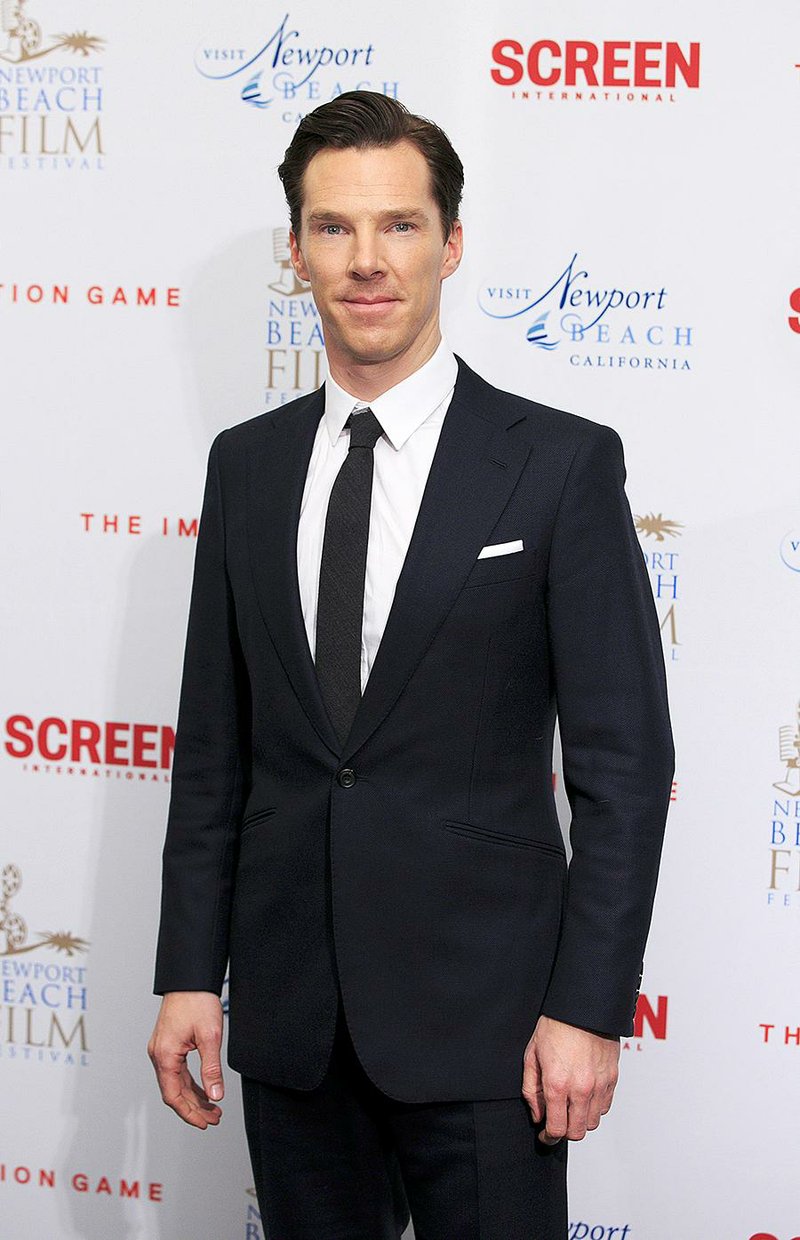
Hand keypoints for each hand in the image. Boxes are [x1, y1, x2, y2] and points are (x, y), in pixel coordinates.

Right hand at [147, 991, 224, 1129]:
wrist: (189, 978)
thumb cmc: (197, 1002)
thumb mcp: (209, 1037)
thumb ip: (211, 1069)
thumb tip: (216, 1095)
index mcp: (165, 1056)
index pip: (173, 1096)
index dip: (189, 1113)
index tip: (205, 1123)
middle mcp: (158, 1055)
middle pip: (174, 1092)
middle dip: (194, 1107)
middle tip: (215, 1118)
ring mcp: (161, 1049)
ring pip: (175, 1082)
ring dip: (193, 1096)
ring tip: (213, 1108)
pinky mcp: (167, 1044)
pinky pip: (177, 1071)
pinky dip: (190, 1083)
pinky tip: (204, 1089)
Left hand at [522, 1015, 619, 1142]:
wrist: (582, 1008)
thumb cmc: (555, 1027)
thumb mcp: (531, 1056)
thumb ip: (532, 1090)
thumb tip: (537, 1115)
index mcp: (557, 1084)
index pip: (556, 1129)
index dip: (548, 1137)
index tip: (545, 1136)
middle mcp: (581, 1089)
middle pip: (577, 1132)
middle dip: (565, 1132)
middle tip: (557, 1124)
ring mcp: (599, 1085)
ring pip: (592, 1122)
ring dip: (580, 1120)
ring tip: (570, 1108)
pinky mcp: (612, 1078)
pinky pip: (605, 1107)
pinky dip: (594, 1108)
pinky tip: (584, 1097)